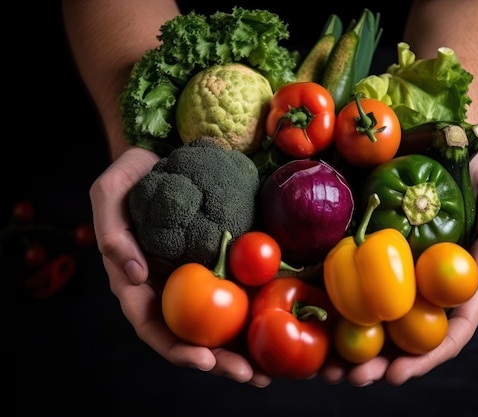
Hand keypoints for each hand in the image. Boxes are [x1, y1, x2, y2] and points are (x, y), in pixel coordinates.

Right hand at [89, 147, 271, 387]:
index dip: (177, 350)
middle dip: (221, 361)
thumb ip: (113, 234)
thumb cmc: (132, 177)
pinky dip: (258, 311)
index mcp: (138, 285)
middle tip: (252, 376)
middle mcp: (170, 289)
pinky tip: (281, 322)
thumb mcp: (109, 195)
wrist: (163, 157)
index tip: (205, 360)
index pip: (154, 328)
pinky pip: (240, 290)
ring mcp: (199, 279)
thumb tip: (133, 275)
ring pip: (220, 323)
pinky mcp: (223, 262)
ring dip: (244, 348)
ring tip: (273, 368)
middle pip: (193, 336)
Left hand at [320, 151, 477, 385]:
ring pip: (372, 319)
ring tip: (323, 370)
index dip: (426, 358)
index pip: (449, 330)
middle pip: (404, 335)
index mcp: (459, 281)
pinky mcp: (365, 253)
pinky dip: (330, 309)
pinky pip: (347, 285)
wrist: (430, 139)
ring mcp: (393, 271)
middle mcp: (425, 284)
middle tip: (350, 378)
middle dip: (378, 363)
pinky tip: (310, 325)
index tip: (398, 375)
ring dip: (348, 349)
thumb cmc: (471, 168)